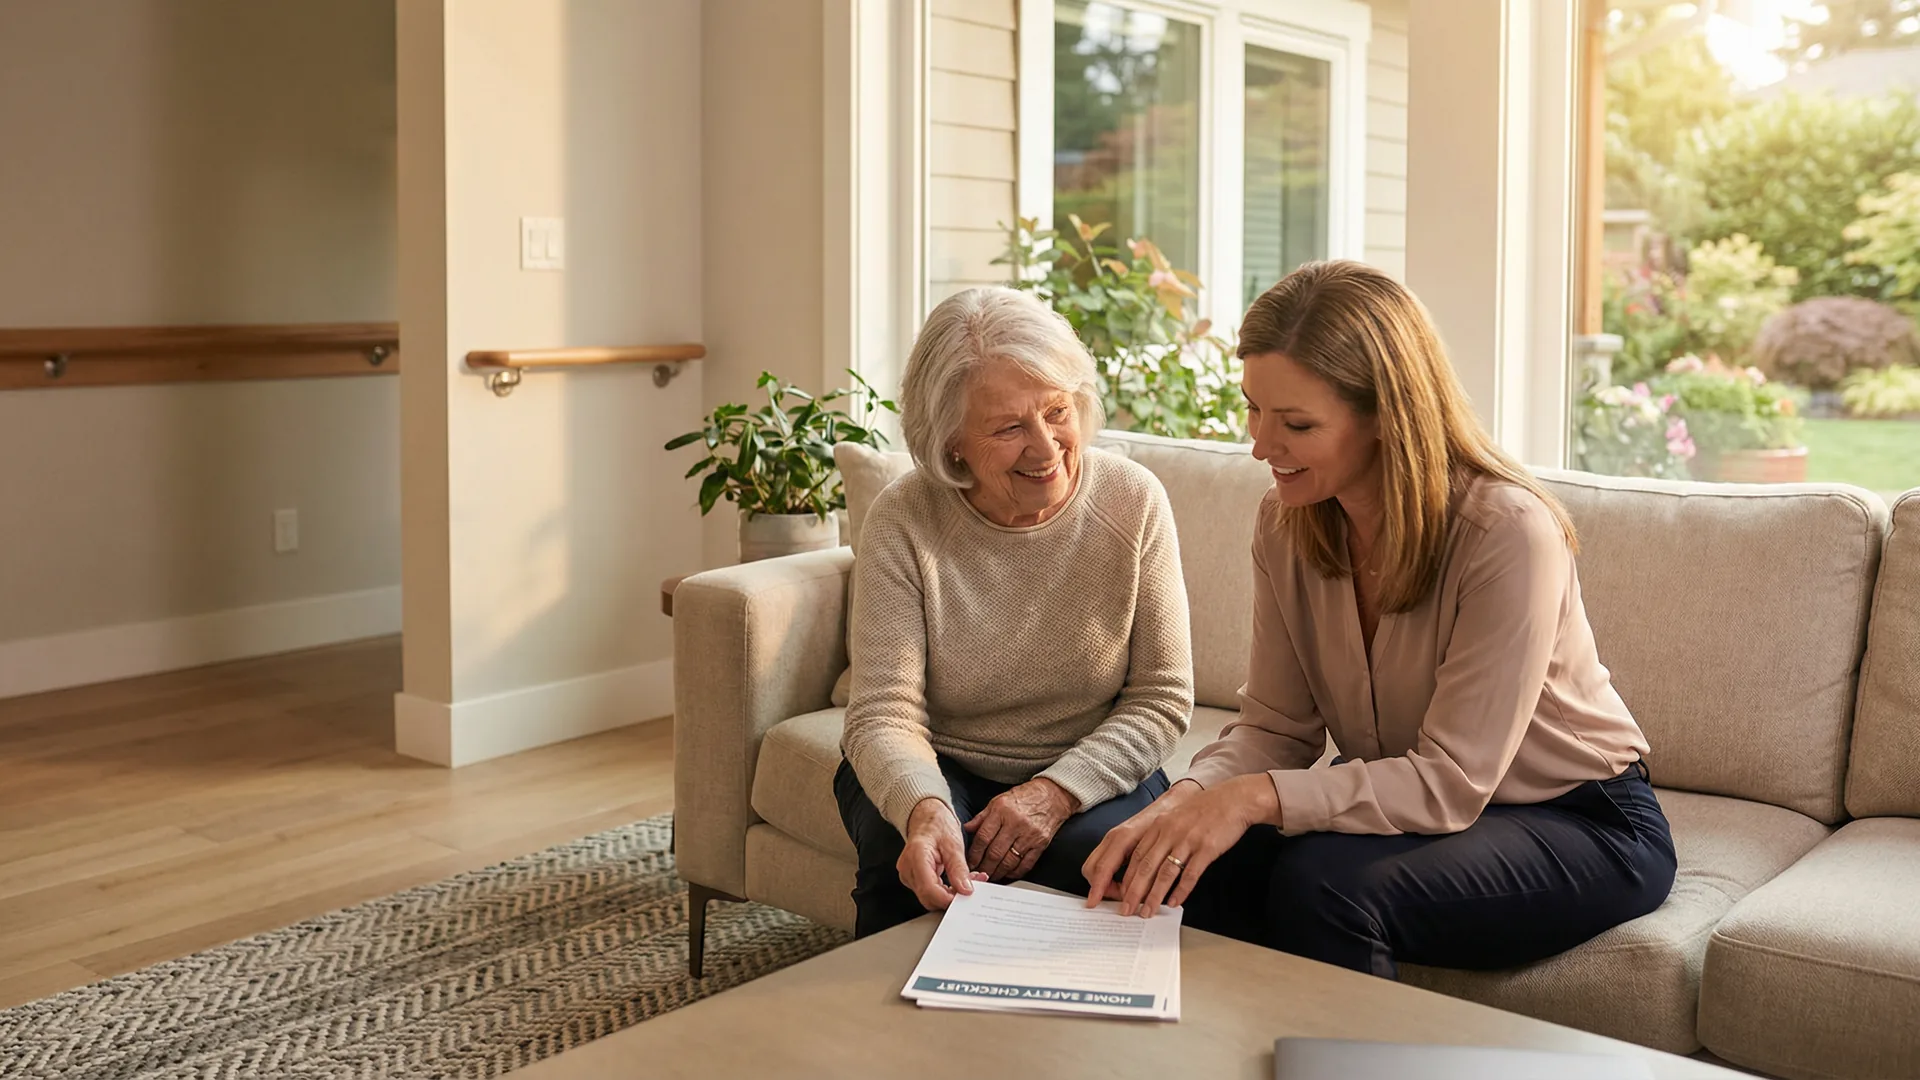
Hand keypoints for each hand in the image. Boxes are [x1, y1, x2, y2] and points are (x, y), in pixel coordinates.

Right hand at [897, 798, 984, 910]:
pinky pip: (929, 892)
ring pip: (929, 897)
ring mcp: (908, 875)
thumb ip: (959, 869)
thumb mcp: (954, 844)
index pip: (929, 889)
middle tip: (973, 887)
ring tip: (969, 881)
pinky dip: (945, 891)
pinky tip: (958, 882)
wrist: (925, 817)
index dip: (948, 899)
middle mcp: (908, 869)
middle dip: (952, 897)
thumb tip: (966, 890)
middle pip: (928, 897)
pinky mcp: (913, 879)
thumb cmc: (937, 825)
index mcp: (916, 856)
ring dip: (950, 894)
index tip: (966, 897)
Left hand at [964, 778, 1076, 881]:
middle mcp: (1015, 823)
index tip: (969, 862)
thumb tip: (966, 829)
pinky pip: (1026, 864)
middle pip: (995, 852)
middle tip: (977, 874)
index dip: (974, 854)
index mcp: (1001, 811)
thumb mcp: (998, 801)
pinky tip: (1008, 873)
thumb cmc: (1025, 797)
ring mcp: (1029, 835)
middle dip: (984, 867)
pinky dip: (1015, 872)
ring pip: (1009, 861)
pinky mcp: (1041, 844)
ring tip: (990, 876)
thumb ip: (982, 817)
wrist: (1053, 795)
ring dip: (997, 872)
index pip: (983, 837)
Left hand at [1082, 775, 1274, 916]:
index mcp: (1159, 826)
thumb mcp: (1176, 818)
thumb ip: (1162, 837)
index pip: (1136, 856)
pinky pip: (1190, 874)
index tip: (1121, 895)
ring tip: (1148, 912)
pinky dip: (1181, 890)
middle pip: (1145, 867)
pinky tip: (1175, 902)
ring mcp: (1187, 840)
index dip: (1127, 878)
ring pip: (1165, 873)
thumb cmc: (1205, 810)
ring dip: (1154, 896)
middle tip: (1127, 910)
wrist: (1233, 799)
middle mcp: (1169, 833)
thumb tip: (1151, 863)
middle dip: (1134, 892)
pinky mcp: (1206, 848)